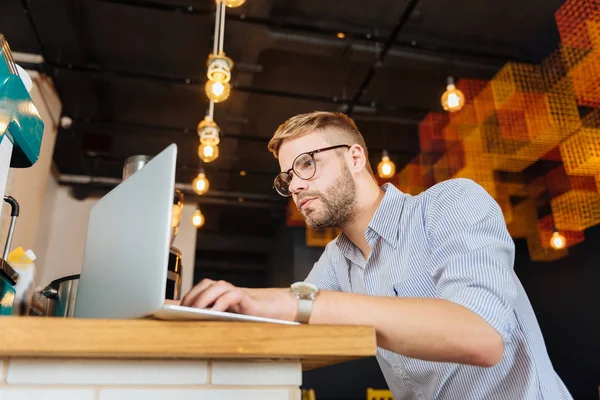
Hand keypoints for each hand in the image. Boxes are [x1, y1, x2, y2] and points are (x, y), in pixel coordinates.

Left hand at [180, 279, 296, 320]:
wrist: (271, 311)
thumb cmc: (246, 315)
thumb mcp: (224, 316)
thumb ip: (211, 316)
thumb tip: (188, 324)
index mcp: (218, 292)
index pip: (198, 289)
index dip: (187, 297)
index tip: (174, 309)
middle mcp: (225, 289)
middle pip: (205, 286)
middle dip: (192, 297)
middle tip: (183, 310)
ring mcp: (235, 291)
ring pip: (216, 288)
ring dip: (204, 298)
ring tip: (195, 311)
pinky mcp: (245, 297)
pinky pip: (231, 296)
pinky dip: (221, 303)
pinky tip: (214, 312)